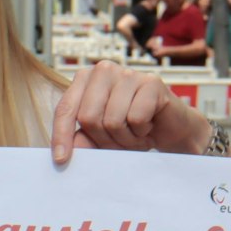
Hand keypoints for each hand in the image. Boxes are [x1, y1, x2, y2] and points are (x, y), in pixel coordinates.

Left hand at [54, 60, 211, 162]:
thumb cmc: (132, 128)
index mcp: (86, 79)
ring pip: (113, 120)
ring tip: (135, 133)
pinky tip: (149, 125)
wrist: (170, 128)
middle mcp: (104, 70)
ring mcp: (128, 73)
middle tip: (120, 141)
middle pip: (89, 117)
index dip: (62, 135)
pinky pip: (136, 119)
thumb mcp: (102, 137)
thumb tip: (64, 152)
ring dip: (126, 138)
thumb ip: (83, 140)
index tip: (60, 160)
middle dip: (104, 139)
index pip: (66, 108)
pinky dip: (142, 131)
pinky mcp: (151, 82)